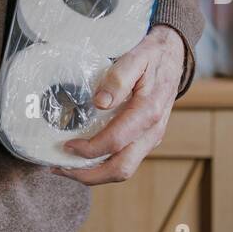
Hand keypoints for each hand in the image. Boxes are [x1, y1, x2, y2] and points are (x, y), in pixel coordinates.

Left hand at [49, 25, 185, 184]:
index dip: (88, 149)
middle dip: (88, 175)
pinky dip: (103, 165)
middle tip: (59, 168)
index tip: (66, 145)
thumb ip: (118, 78)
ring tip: (67, 167)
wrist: (173, 56)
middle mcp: (152, 132)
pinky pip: (126, 160)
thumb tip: (100, 102)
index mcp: (148, 112)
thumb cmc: (151, 56)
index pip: (115, 141)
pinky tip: (85, 157)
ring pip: (124, 169)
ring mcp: (151, 138)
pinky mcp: (147, 139)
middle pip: (121, 169)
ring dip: (94, 174)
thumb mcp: (136, 57)